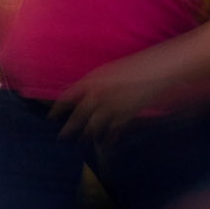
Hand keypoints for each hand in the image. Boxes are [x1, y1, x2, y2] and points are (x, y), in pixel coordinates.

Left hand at [50, 54, 178, 138]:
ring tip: (82, 143)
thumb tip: (84, 96)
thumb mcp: (111, 70)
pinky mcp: (126, 114)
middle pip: (79, 114)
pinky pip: (113, 130)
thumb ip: (96, 84)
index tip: (50, 117)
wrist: (159, 68)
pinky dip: (109, 138)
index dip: (58, 107)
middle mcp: (99, 93)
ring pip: (95, 125)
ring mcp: (113, 105)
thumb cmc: (137, 65)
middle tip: (61, 138)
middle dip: (69, 127)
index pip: (69, 95)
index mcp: (93, 79)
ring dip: (87, 135)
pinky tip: (106, 143)